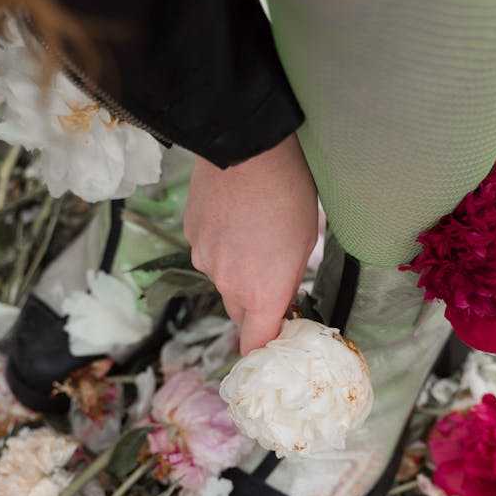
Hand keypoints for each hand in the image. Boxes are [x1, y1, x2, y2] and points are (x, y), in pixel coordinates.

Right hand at [184, 133, 319, 354]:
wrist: (245, 148)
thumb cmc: (288, 192)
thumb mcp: (304, 242)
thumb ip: (288, 280)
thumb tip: (280, 297)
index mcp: (262, 294)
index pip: (255, 344)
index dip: (263, 346)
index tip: (273, 340)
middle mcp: (228, 285)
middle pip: (239, 312)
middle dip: (254, 303)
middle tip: (273, 273)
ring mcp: (205, 260)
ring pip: (222, 279)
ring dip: (236, 268)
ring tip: (254, 231)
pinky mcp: (191, 236)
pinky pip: (208, 252)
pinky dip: (221, 244)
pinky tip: (235, 216)